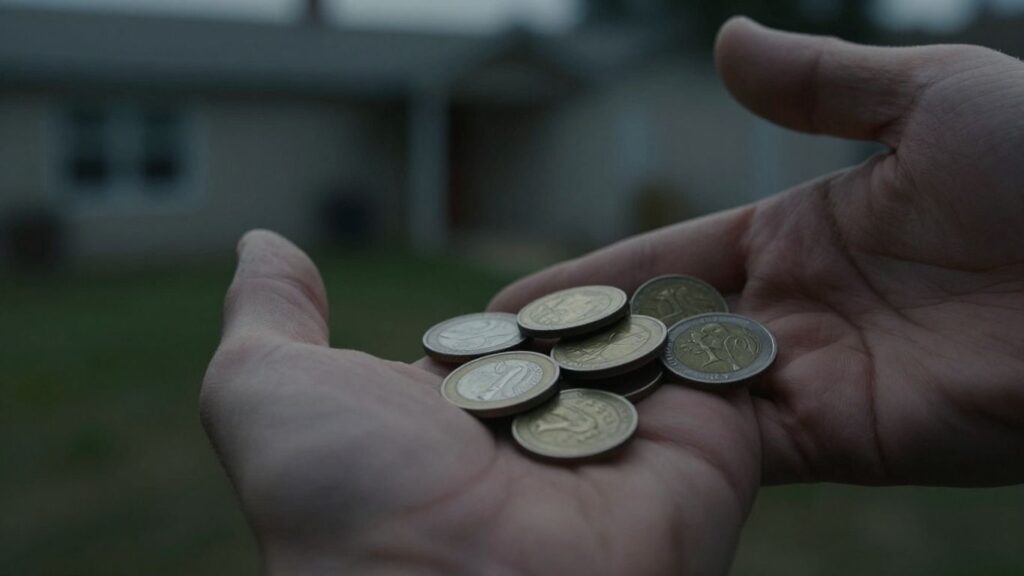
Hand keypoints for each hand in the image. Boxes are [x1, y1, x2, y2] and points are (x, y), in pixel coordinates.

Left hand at [201, 230, 759, 573]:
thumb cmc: (351, 497)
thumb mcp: (266, 391)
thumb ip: (270, 316)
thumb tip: (264, 242)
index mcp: (454, 426)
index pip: (495, 345)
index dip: (506, 314)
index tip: (519, 290)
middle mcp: (540, 441)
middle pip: (581, 345)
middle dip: (592, 307)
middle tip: (623, 252)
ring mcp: (626, 447)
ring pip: (654, 349)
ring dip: (666, 302)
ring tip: (690, 247)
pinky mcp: (706, 455)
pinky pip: (722, 371)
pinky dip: (725, 328)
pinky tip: (735, 277)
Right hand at [493, 18, 1023, 485]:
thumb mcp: (930, 96)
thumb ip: (819, 84)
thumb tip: (722, 42)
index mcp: (801, 233)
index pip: (664, 260)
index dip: (586, 279)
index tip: (509, 299)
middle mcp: (793, 313)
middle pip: (660, 336)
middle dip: (579, 352)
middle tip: (485, 370)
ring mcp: (813, 382)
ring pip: (683, 397)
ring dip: (609, 403)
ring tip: (512, 412)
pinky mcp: (841, 441)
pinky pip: (734, 446)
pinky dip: (668, 444)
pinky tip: (593, 442)